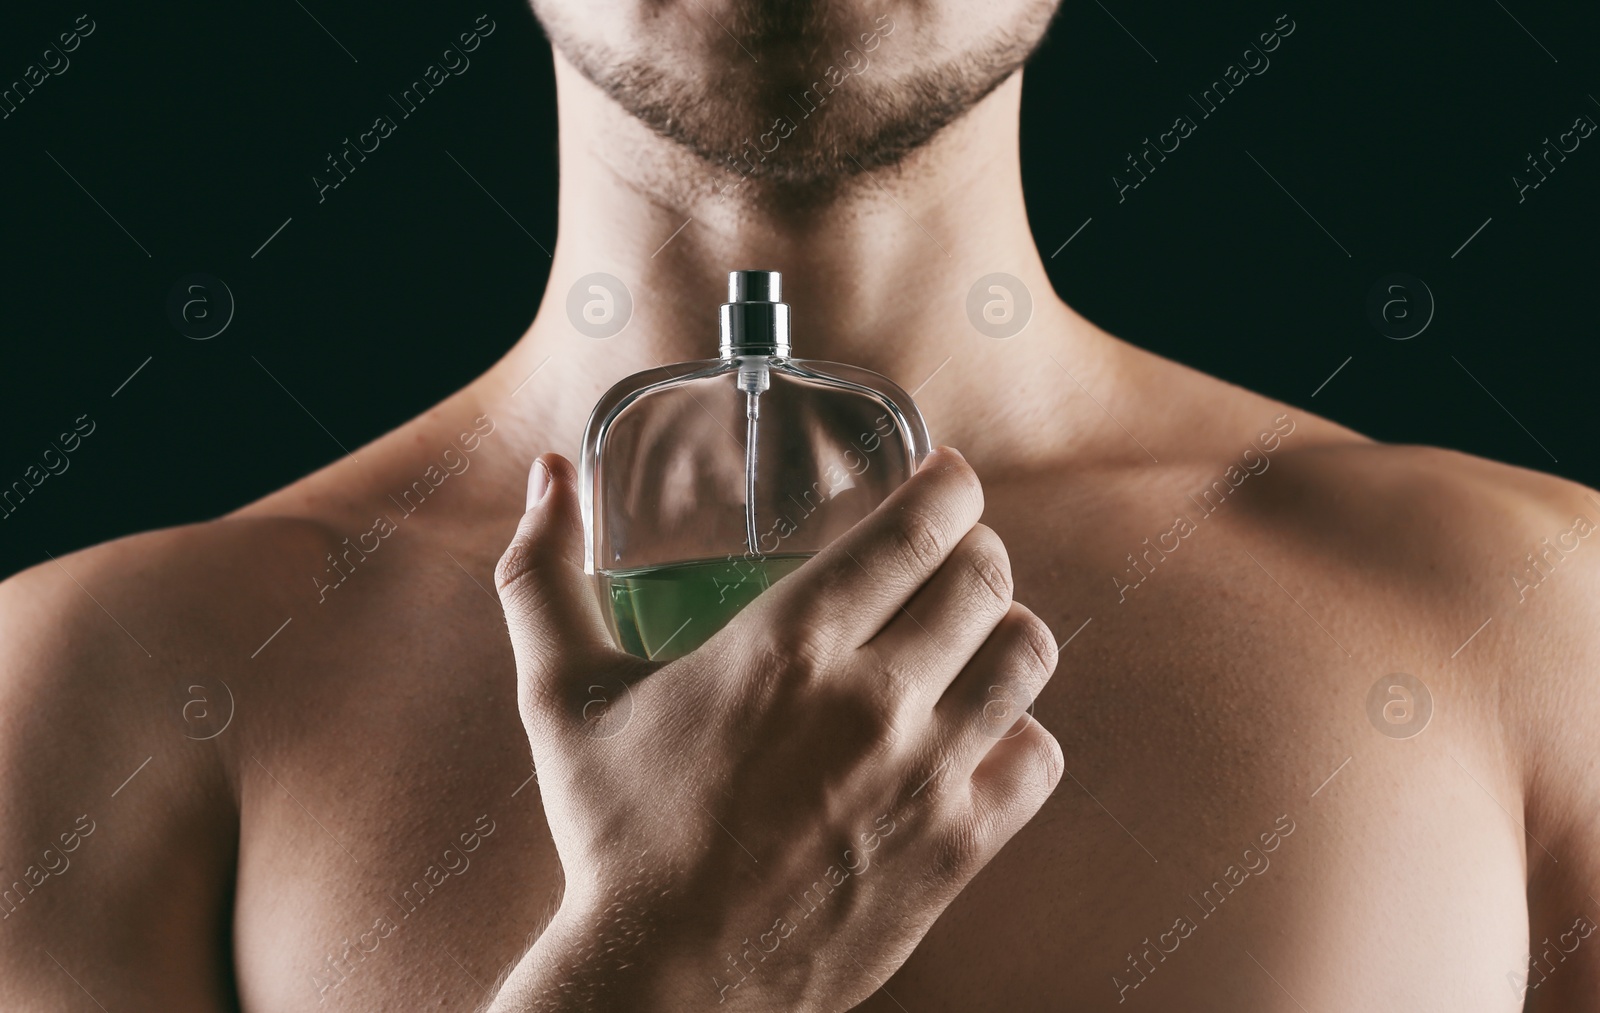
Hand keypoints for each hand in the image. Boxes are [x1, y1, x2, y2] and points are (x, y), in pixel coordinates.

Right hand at [488, 447, 1062, 1011]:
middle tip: (953, 554)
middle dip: (977, 548)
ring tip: (975, 630)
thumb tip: (545, 476)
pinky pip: (1037, 756)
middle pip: (984, 578)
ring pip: (1025, 656)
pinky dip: (1021, 728)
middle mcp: (874, 697)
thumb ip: (542, 575)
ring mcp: (926, 774)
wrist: (667, 982)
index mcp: (789, 643)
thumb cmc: (613, 835)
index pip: (920, 525)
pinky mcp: (957, 846)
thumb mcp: (561, 696)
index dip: (952, 486)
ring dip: (1007, 626)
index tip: (947, 480)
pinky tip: (983, 728)